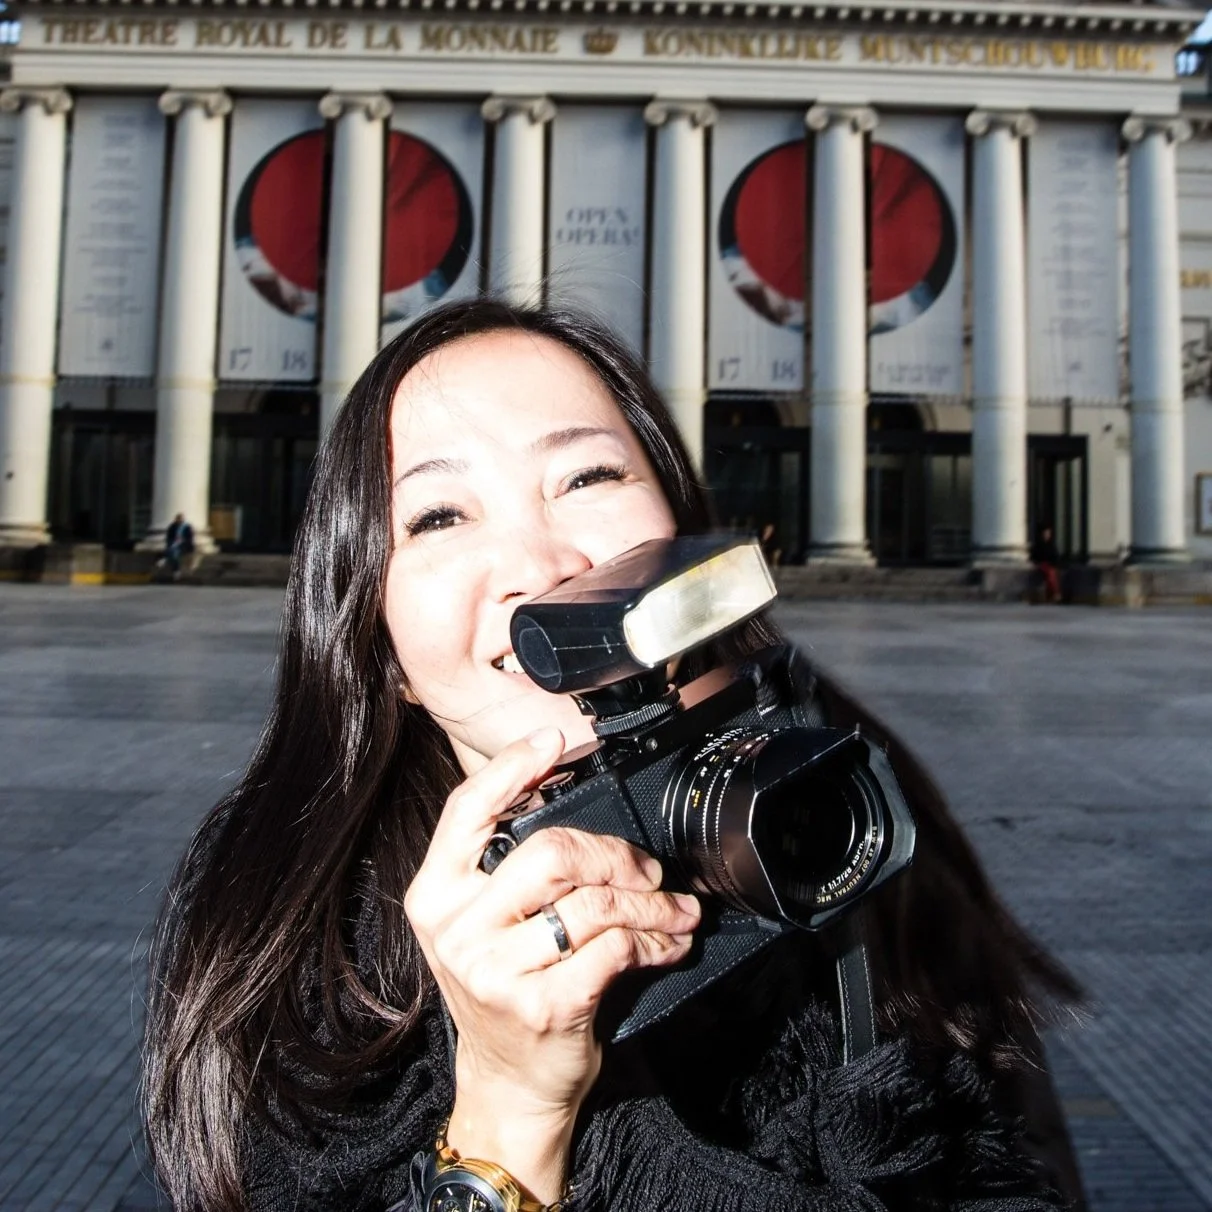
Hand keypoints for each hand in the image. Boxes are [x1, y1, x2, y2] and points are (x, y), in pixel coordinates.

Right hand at [404, 727, 700, 1201]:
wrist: (508, 1083)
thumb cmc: (505, 987)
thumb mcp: (483, 922)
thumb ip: (505, 864)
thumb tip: (561, 793)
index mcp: (435, 894)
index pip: (467, 811)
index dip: (513, 767)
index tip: (555, 740)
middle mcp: (455, 929)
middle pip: (551, 852)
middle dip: (617, 856)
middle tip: (650, 870)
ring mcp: (494, 971)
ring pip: (594, 904)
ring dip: (652, 905)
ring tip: (676, 910)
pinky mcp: (541, 1006)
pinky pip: (615, 950)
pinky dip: (655, 942)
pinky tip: (668, 944)